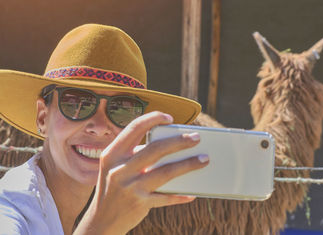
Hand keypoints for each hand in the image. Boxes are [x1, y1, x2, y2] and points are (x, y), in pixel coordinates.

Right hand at [74, 111, 208, 234]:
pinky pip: (166, 197)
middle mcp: (119, 169)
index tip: (170, 118)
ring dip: (188, 164)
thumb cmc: (114, 188)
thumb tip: (171, 146)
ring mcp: (130, 187)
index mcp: (112, 154)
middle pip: (155, 149)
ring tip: (204, 159)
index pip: (134, 128)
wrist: (100, 222)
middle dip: (179, 141)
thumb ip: (136, 155)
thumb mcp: (116, 168)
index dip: (153, 119)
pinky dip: (180, 194)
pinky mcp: (140, 204)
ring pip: (165, 172)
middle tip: (196, 137)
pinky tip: (192, 193)